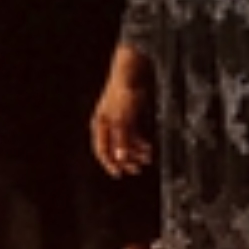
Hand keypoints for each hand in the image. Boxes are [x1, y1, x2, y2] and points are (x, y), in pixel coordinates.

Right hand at [91, 56, 153, 177]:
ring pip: (125, 143)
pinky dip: (140, 143)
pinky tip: (148, 148)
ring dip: (136, 152)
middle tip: (137, 169)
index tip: (119, 174)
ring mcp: (118, 122)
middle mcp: (107, 126)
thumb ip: (121, 139)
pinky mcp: (129, 117)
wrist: (131, 74)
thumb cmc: (123, 94)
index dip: (109, 163)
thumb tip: (120, 158)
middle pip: (114, 149)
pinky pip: (133, 135)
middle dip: (126, 160)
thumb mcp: (122, 120)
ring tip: (147, 159)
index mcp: (100, 126)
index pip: (102, 150)